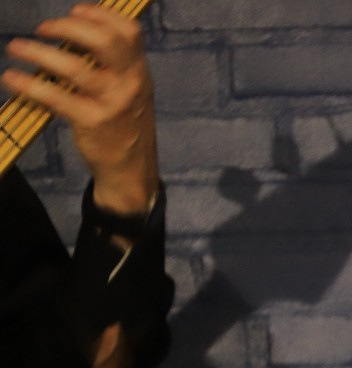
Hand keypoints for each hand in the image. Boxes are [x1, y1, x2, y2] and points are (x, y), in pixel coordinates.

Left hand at [3, 5, 158, 214]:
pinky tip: (13, 78)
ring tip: (16, 47)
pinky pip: (55, 98)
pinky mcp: (92, 122)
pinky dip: (29, 85)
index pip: (129, 31)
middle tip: (43, 29)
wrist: (131, 169)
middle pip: (105, 42)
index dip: (100, 14)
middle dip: (69, 27)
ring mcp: (112, 103)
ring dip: (38, 52)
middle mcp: (129, 84)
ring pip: (73, 68)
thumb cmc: (124, 125)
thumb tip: (76, 32)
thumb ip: (113, 64)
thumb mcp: (131, 90)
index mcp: (138, 71)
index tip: (75, 10)